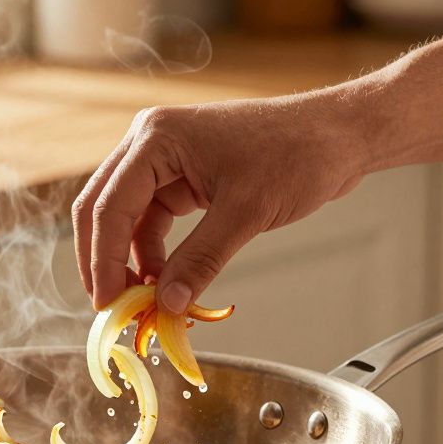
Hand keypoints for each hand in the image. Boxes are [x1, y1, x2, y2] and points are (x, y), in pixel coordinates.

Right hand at [71, 94, 369, 311]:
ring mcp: (165, 159)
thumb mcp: (246, 213)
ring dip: (130, 261)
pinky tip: (165, 282)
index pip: (109, 207)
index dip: (103, 261)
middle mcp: (150, 143)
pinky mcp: (182, 176)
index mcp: (157, 139)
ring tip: (144, 302)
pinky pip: (153, 221)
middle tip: (113, 308)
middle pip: (103, 209)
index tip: (109, 304)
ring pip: (125, 218)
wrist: (339, 135)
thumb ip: (200, 260)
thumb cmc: (299, 154)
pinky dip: (154, 254)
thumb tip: (166, 305)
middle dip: (104, 261)